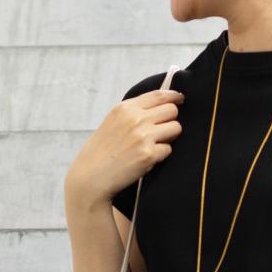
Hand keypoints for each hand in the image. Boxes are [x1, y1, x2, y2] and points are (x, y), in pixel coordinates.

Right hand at [65, 87, 185, 210]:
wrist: (91, 176)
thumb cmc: (102, 152)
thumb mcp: (113, 122)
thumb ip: (133, 113)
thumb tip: (159, 106)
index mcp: (126, 108)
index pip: (158, 95)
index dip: (174, 96)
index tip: (180, 99)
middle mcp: (135, 119)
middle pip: (172, 110)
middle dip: (171, 120)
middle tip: (162, 131)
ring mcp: (143, 136)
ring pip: (175, 128)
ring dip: (169, 137)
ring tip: (154, 146)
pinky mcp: (148, 155)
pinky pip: (168, 150)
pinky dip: (161, 155)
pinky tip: (147, 160)